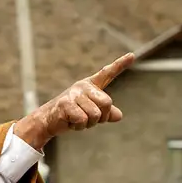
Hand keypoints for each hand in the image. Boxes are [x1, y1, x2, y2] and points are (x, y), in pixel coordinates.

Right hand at [17, 53, 134, 149]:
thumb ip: (106, 113)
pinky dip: (79, 126)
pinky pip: (83, 120)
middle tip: (88, 119)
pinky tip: (70, 122)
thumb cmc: (72, 115)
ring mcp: (74, 94)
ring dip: (88, 124)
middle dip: (101, 117)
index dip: (120, 65)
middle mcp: (83, 86)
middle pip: (107, 103)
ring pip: (95, 115)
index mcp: (91, 86)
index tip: (132, 55)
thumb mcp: (91, 113)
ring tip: (77, 120)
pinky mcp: (66, 103)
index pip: (108, 73)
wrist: (49, 120)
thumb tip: (119, 116)